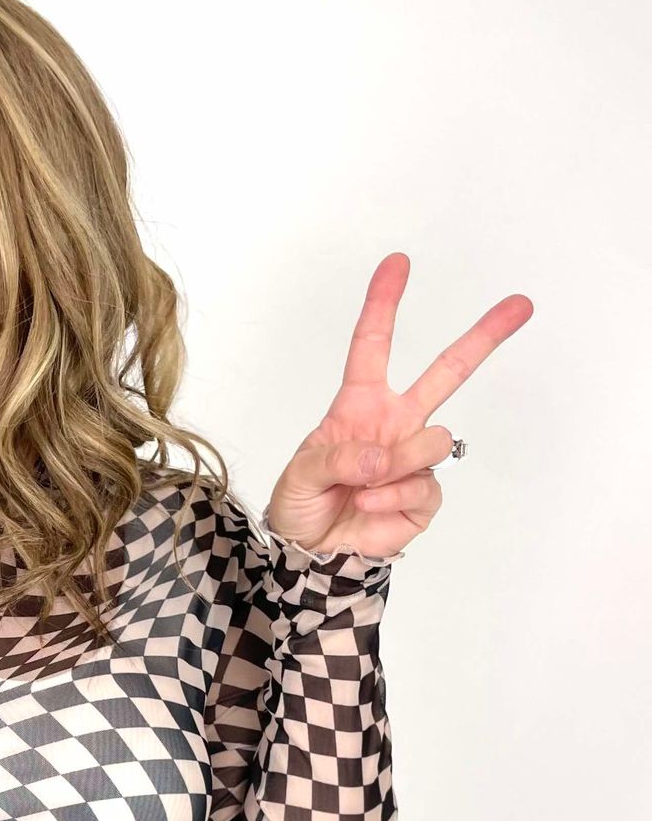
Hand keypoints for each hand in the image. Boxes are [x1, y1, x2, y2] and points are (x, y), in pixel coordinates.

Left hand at [264, 253, 532, 558]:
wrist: (312, 555)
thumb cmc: (301, 506)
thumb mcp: (300, 474)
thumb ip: (336, 457)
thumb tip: (380, 456)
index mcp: (360, 405)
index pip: (373, 346)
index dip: (383, 305)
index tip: (397, 264)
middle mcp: (395, 424)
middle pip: (447, 372)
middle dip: (484, 337)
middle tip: (520, 304)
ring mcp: (413, 458)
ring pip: (435, 438)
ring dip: (399, 461)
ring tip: (364, 485)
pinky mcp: (425, 495)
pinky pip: (424, 485)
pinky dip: (392, 496)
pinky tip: (370, 505)